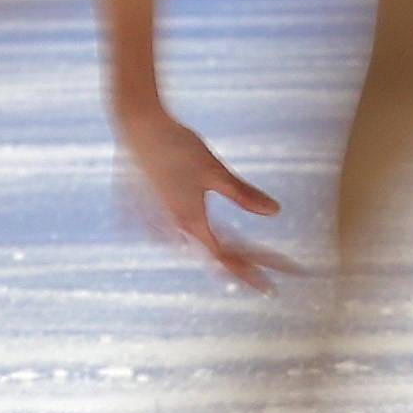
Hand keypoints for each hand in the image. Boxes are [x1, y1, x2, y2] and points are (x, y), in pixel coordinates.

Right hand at [114, 102, 292, 290]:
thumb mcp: (215, 170)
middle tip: (270, 266)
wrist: (136, 124)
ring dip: (217, 248)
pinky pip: (172, 229)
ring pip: (192, 242)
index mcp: (191, 221)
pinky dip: (188, 234)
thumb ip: (243, 194)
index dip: (251, 272)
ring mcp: (158, 217)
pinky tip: (187, 233)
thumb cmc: (177, 144)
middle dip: (243, 260)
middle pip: (213, 252)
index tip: (271, 288)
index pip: (227, 258)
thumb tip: (276, 212)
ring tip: (238, 255)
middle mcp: (173, 226)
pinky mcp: (147, 206)